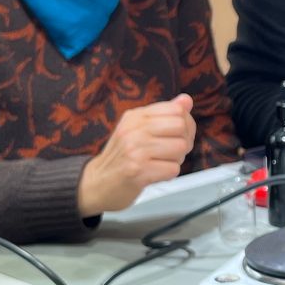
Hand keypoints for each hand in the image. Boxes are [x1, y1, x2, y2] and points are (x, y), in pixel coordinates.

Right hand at [77, 95, 196, 215]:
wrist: (97, 183)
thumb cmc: (122, 157)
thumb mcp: (138, 130)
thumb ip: (163, 115)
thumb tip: (186, 100)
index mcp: (135, 116)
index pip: (176, 110)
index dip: (186, 124)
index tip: (178, 136)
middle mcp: (134, 129)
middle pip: (181, 127)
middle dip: (184, 142)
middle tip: (171, 152)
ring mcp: (134, 150)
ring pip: (180, 148)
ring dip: (176, 160)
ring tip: (161, 163)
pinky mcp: (137, 171)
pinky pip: (173, 169)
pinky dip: (168, 175)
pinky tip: (155, 174)